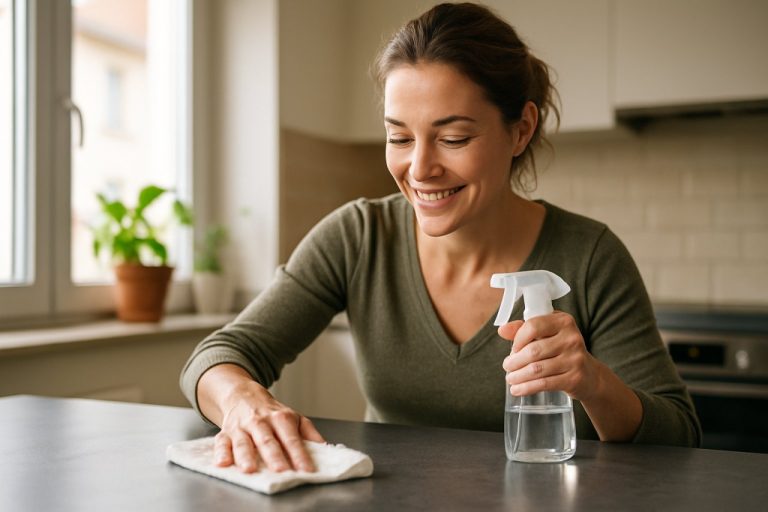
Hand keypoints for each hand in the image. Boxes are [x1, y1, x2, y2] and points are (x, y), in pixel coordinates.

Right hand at [198, 365, 324, 473]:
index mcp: (281, 418)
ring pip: (243, 442)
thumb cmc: (271, 412)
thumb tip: (325, 448)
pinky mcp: (225, 432)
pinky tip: (222, 462)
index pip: (291, 438)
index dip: (299, 454)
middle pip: (268, 440)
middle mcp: (260, 422)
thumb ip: (309, 433)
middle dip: (274, 456)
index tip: (307, 469)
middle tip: (281, 470)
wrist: (243, 395)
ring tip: (250, 469)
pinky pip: (221, 442)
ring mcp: (241, 427)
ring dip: (245, 456)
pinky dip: (220, 452)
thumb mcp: (294, 417)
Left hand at [499, 312, 602, 401]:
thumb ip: (524, 329)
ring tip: (510, 378)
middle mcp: (572, 338)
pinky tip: (517, 389)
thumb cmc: (562, 350)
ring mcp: (575, 359)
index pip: (533, 326)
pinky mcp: (574, 378)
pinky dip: (526, 388)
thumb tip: (502, 330)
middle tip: (507, 366)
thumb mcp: (547, 334)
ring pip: (537, 369)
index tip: (513, 349)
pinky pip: (544, 384)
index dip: (518, 339)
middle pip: (533, 350)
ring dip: (518, 376)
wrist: (589, 375)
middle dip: (514, 361)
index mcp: (564, 321)